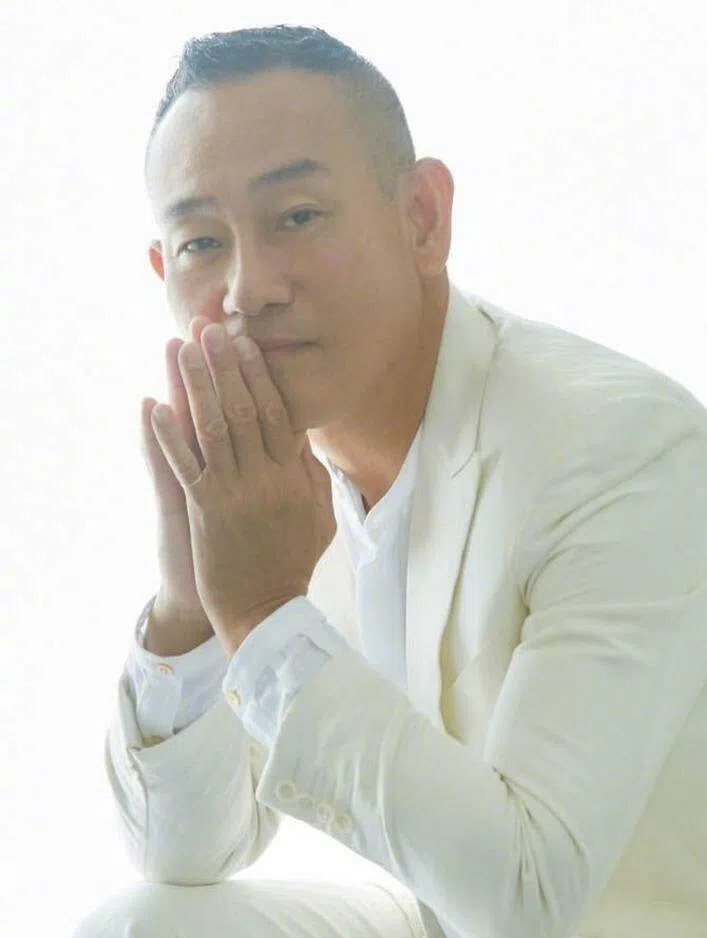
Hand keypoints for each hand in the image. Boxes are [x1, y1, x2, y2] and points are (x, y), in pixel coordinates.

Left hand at [148, 323, 335, 655]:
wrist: (267, 608)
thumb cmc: (293, 561)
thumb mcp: (319, 514)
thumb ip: (312, 473)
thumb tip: (303, 434)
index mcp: (294, 476)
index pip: (279, 413)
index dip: (261, 375)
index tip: (246, 343)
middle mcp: (266, 478)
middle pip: (245, 410)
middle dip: (225, 366)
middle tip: (211, 329)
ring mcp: (235, 493)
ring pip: (214, 428)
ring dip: (197, 385)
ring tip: (183, 349)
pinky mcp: (206, 511)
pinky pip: (185, 465)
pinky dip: (169, 435)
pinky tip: (155, 405)